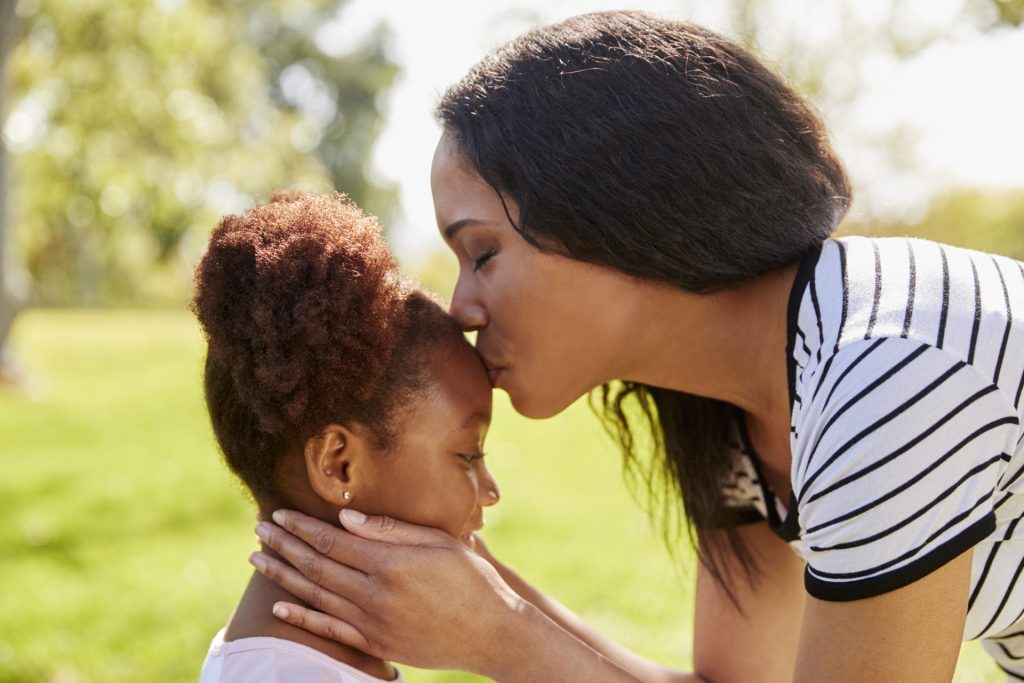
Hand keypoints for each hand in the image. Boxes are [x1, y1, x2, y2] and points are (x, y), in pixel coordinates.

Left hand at [250, 509, 528, 674]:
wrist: (492, 633)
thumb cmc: (472, 580)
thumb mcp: (440, 542)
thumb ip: (392, 530)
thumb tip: (347, 518)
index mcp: (392, 563)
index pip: (333, 540)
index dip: (302, 526)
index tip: (280, 513)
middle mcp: (377, 594)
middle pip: (318, 565)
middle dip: (285, 545)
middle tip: (259, 529)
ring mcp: (374, 622)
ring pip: (316, 595)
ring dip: (284, 576)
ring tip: (259, 559)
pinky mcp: (376, 643)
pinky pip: (329, 629)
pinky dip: (302, 616)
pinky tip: (280, 605)